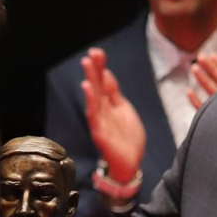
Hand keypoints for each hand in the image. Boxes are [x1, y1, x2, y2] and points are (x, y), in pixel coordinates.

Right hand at [80, 48, 144, 181]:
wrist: (129, 164)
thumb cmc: (126, 139)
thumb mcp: (124, 110)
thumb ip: (115, 94)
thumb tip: (107, 74)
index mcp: (109, 104)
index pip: (104, 82)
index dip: (100, 67)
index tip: (97, 52)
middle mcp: (102, 110)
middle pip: (97, 86)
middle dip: (93, 69)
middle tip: (90, 54)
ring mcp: (100, 121)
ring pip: (93, 97)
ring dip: (90, 80)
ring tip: (87, 65)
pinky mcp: (100, 132)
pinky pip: (93, 115)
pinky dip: (90, 101)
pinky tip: (88, 88)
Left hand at [187, 52, 216, 108]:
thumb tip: (216, 59)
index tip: (212, 55)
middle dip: (212, 68)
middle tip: (200, 56)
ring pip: (214, 93)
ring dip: (203, 79)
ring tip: (194, 67)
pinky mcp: (213, 122)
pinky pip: (203, 110)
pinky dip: (195, 100)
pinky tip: (188, 91)